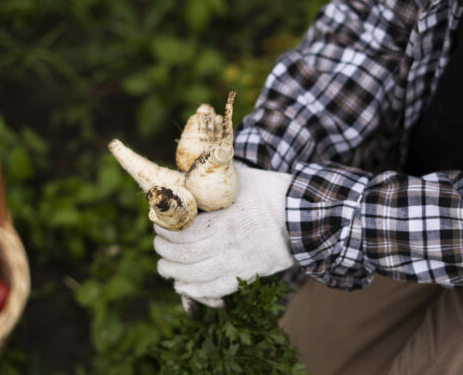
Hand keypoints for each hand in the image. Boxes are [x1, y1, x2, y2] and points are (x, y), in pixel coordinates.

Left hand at [153, 163, 294, 306]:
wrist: (304, 217)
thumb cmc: (271, 192)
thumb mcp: (241, 178)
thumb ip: (215, 177)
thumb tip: (189, 171)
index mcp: (225, 220)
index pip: (184, 231)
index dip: (165, 231)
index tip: (157, 226)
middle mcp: (229, 245)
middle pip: (185, 256)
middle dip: (164, 252)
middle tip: (158, 246)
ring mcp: (239, 263)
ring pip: (196, 276)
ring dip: (174, 273)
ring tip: (164, 268)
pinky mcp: (248, 275)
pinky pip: (215, 289)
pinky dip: (195, 291)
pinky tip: (182, 286)